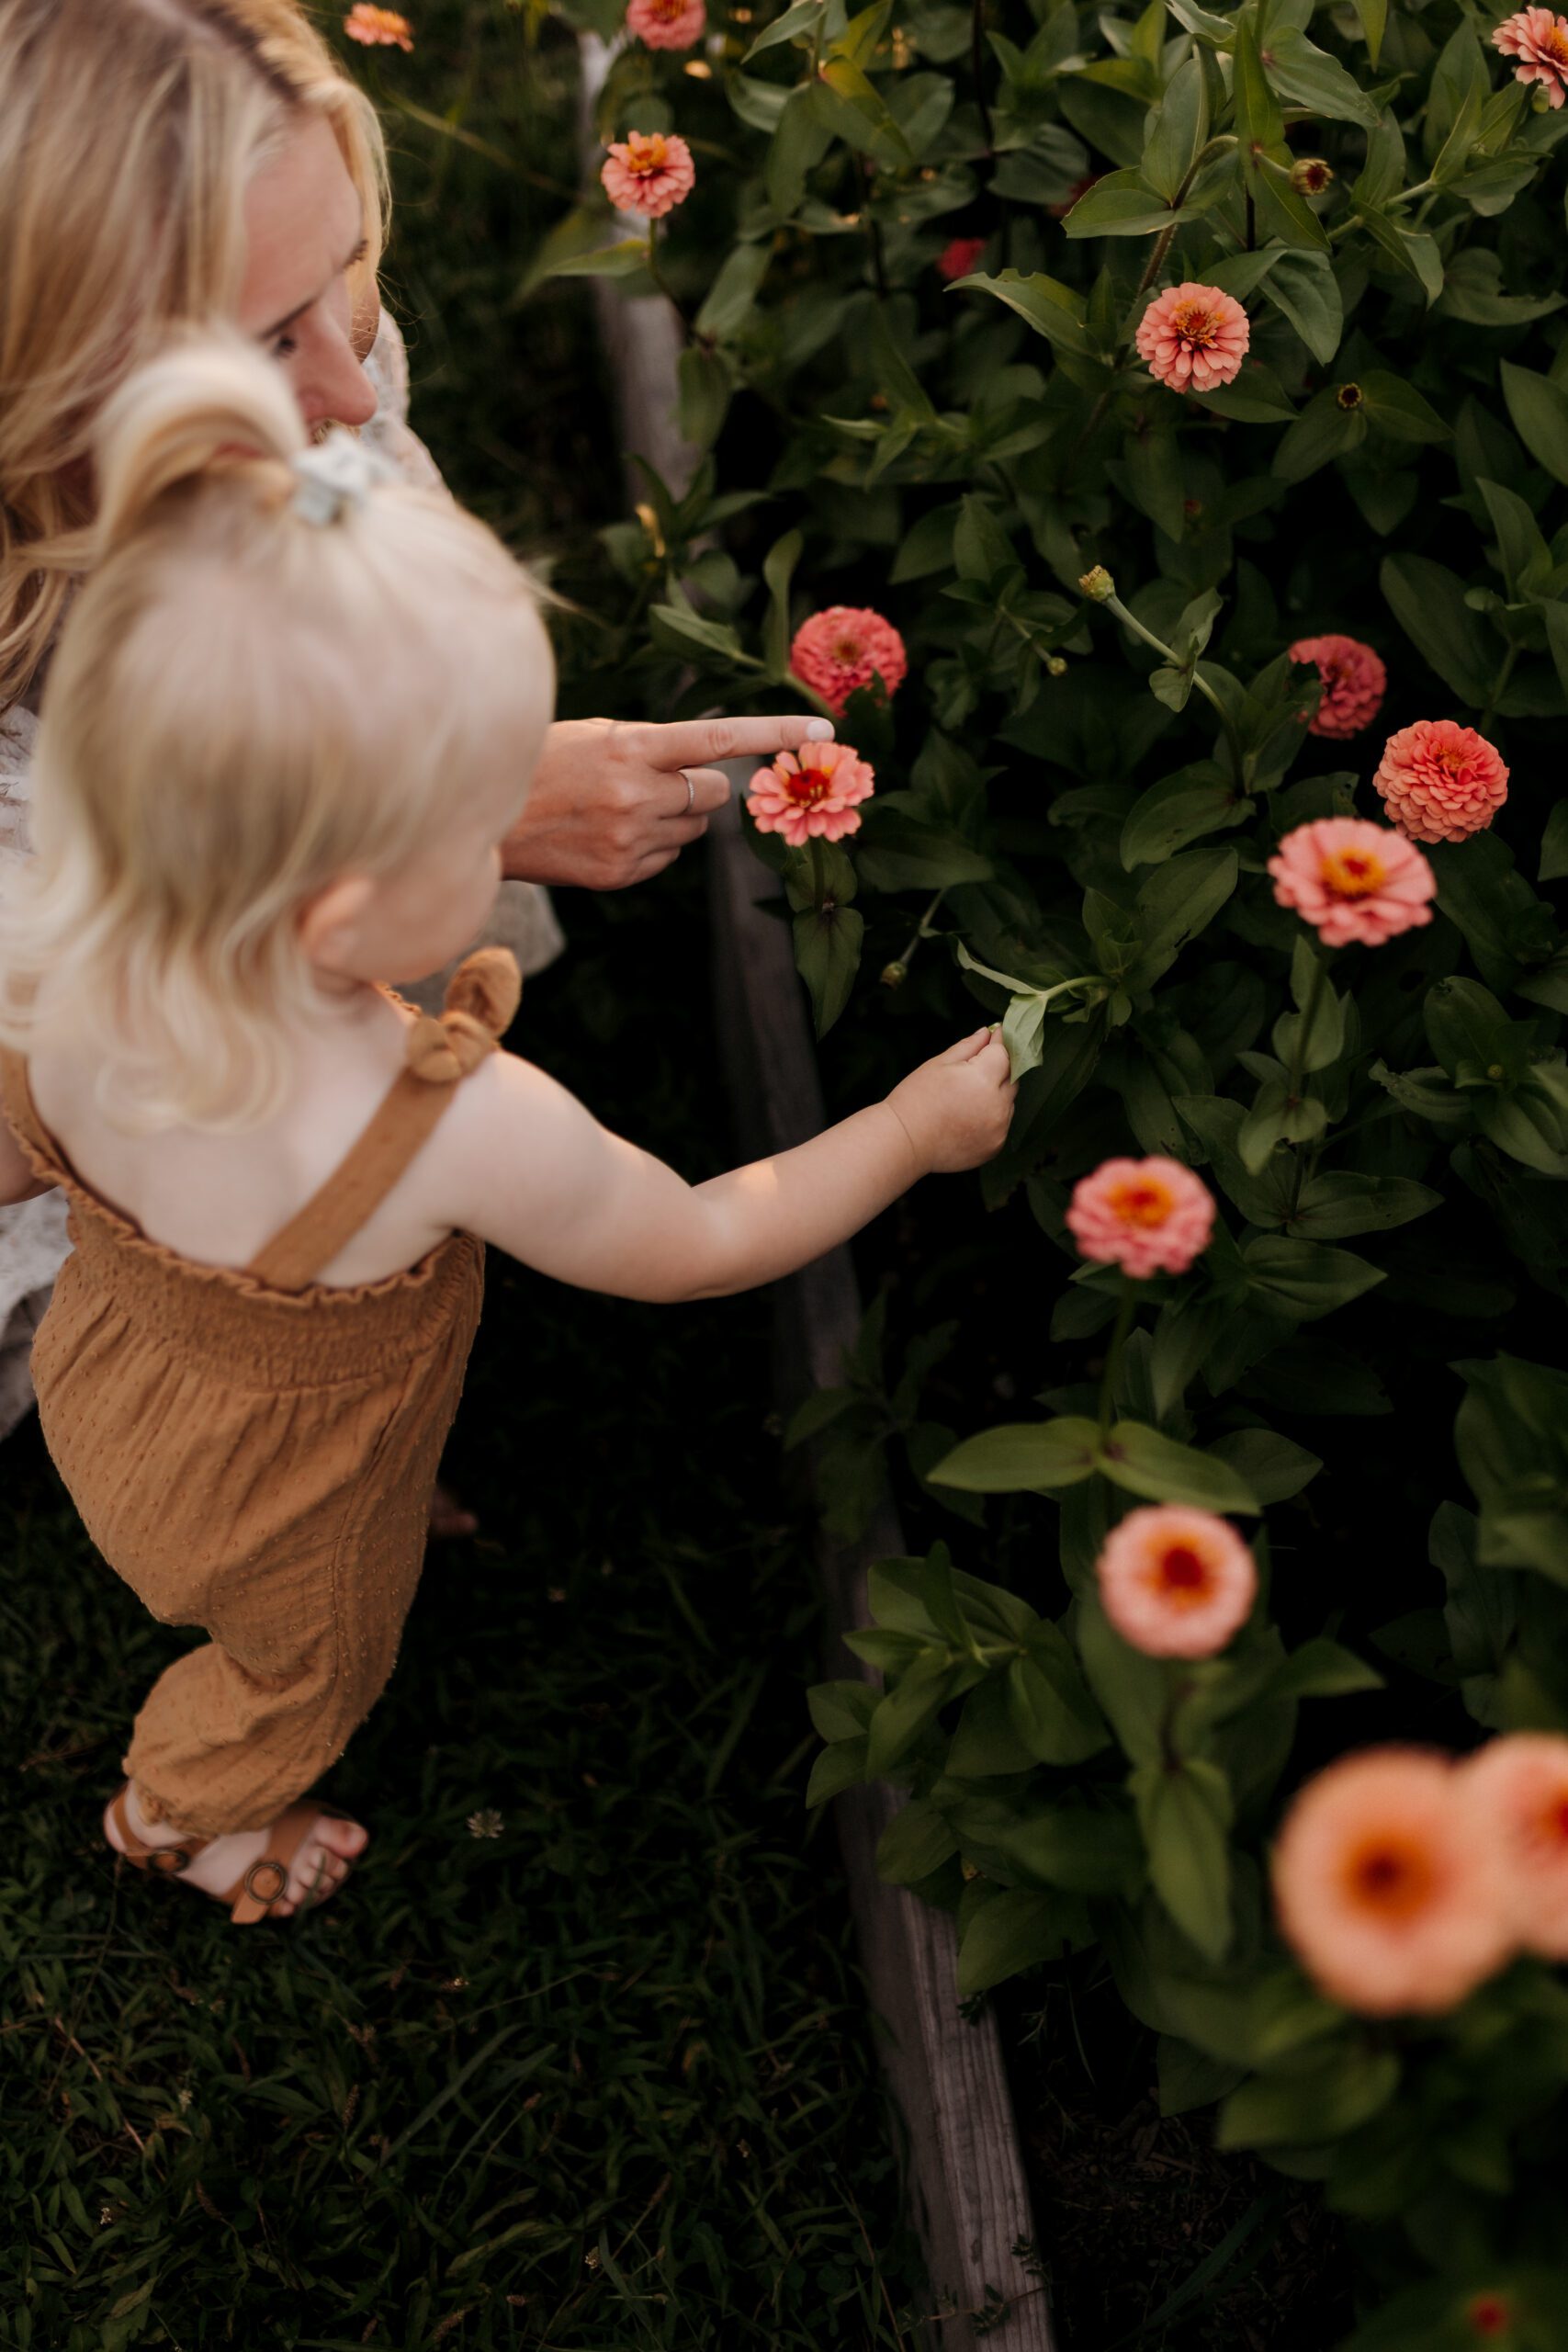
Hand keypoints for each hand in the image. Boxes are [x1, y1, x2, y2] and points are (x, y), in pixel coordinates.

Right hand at [500, 715, 834, 891]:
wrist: (483, 820)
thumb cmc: (541, 764)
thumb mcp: (595, 735)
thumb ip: (652, 747)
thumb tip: (710, 772)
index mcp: (631, 747)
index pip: (719, 739)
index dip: (776, 732)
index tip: (823, 730)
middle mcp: (637, 794)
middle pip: (714, 794)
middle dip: (697, 787)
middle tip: (655, 782)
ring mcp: (630, 839)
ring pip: (694, 828)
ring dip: (674, 815)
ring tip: (621, 807)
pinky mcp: (620, 873)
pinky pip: (667, 857)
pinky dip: (651, 845)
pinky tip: (608, 834)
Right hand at [885, 1029, 1016, 1175]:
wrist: (904, 1142)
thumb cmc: (915, 1099)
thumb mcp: (939, 1064)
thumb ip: (969, 1046)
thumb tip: (988, 1032)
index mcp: (983, 1078)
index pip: (1004, 1052)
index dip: (999, 1042)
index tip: (994, 1036)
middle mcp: (997, 1104)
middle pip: (1012, 1076)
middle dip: (999, 1068)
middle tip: (975, 1069)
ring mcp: (999, 1127)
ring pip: (1009, 1101)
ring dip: (997, 1094)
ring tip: (967, 1097)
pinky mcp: (996, 1146)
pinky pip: (1003, 1123)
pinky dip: (992, 1116)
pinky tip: (969, 1117)